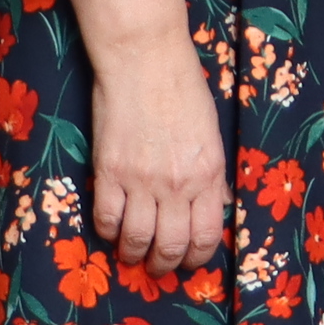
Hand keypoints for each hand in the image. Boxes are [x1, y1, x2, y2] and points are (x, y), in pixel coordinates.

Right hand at [59, 0, 227, 274]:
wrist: (144, 58)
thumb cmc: (183, 87)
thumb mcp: (211, 132)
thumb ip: (212, 173)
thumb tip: (217, 204)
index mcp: (208, 174)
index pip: (207, 235)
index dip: (197, 257)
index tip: (189, 262)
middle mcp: (177, 184)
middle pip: (171, 246)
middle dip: (165, 264)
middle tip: (159, 266)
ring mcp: (141, 180)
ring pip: (136, 239)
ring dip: (134, 254)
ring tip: (132, 254)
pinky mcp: (109, 171)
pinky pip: (106, 217)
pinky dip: (107, 231)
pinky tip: (109, 229)